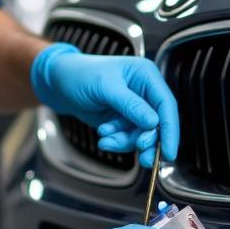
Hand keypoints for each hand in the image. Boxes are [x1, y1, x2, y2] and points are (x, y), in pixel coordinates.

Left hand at [31, 44, 178, 166]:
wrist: (59, 83)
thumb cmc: (80, 74)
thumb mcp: (106, 87)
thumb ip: (131, 105)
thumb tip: (153, 122)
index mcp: (145, 75)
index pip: (166, 104)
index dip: (170, 129)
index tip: (169, 151)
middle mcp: (144, 92)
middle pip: (157, 123)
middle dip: (147, 140)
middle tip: (141, 154)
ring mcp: (134, 108)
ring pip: (141, 134)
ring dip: (125, 141)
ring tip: (107, 139)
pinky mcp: (123, 120)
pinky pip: (127, 138)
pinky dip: (117, 141)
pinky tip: (104, 137)